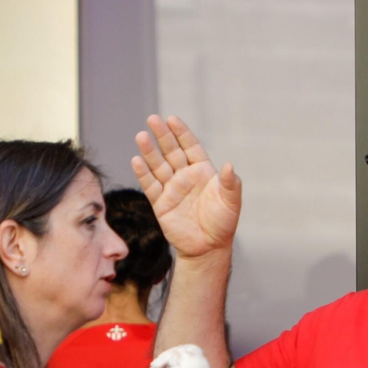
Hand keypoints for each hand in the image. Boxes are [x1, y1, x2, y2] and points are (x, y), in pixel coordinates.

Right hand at [132, 115, 241, 258]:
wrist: (208, 248)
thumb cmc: (222, 223)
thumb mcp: (231, 202)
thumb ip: (230, 183)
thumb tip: (230, 165)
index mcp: (202, 171)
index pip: (190, 146)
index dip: (181, 133)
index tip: (172, 119)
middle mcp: (185, 176)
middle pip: (171, 151)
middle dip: (162, 136)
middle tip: (152, 119)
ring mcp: (171, 189)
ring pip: (158, 166)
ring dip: (149, 152)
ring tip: (141, 136)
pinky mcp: (161, 204)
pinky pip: (150, 186)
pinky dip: (143, 174)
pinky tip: (136, 160)